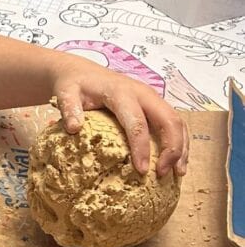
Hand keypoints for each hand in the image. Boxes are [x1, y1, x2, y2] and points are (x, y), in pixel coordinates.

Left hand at [52, 57, 188, 176]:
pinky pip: (175, 123)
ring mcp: (152, 98)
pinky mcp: (155, 104)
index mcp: (122, 93)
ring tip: (177, 173)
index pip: (138, 122)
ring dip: (180, 148)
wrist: (81, 72)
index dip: (142, 147)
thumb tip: (74, 128)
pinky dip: (180, 143)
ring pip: (177, 122)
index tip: (141, 171)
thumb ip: (69, 108)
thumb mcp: (66, 94)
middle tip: (162, 174)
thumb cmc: (74, 85)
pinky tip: (176, 163)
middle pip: (168, 120)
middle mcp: (143, 94)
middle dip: (172, 148)